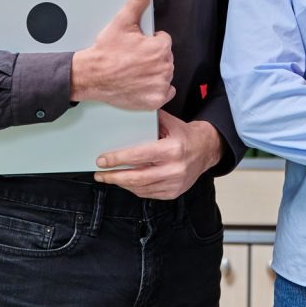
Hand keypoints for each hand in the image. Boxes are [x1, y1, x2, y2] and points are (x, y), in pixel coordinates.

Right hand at [70, 0, 174, 109]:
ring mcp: (160, 85)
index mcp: (160, 48)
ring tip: (133, 70)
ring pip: (164, 73)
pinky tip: (140, 83)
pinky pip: (165, 92)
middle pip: (164, 57)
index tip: (135, 46)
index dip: (148, 41)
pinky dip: (155, 89)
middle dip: (151, 56)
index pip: (163, 41)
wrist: (91, 76)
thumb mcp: (123, 20)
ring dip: (153, 72)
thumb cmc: (106, 51)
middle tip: (132, 58)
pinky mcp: (155, 100)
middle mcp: (164, 67)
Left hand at [93, 110, 223, 199]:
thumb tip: (124, 112)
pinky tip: (125, 182)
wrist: (206, 150)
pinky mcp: (173, 193)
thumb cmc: (184, 134)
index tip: (102, 160)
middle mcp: (175, 169)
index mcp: (172, 149)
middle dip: (114, 176)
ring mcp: (175, 183)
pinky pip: (148, 194)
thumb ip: (149, 119)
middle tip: (100, 173)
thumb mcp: (169, 122)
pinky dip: (134, 188)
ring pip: (141, 188)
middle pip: (137, 177)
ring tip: (108, 177)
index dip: (118, 159)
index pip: (139, 156)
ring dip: (122, 184)